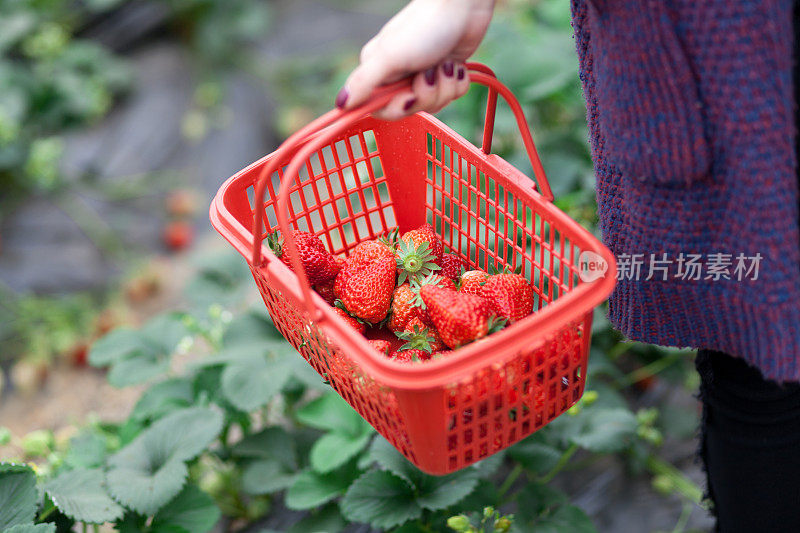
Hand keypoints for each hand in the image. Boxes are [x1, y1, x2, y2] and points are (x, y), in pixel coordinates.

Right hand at [336, 0, 494, 119]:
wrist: (462, 6)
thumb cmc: (424, 27)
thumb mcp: (389, 56)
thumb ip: (363, 82)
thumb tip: (340, 104)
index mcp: (378, 71)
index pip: (380, 109)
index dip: (397, 108)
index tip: (409, 95)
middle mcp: (399, 75)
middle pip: (409, 109)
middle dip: (425, 96)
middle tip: (430, 74)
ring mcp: (423, 74)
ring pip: (433, 104)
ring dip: (444, 87)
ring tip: (445, 64)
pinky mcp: (444, 73)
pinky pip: (451, 96)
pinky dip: (457, 83)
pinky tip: (456, 65)